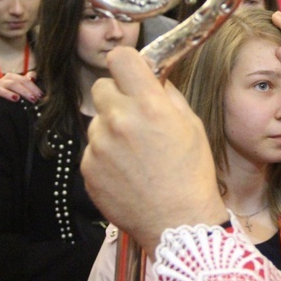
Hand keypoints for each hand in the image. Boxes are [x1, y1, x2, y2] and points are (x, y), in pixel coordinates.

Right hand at [0, 72, 41, 103]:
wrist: (1, 105)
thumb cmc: (15, 93)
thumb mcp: (23, 87)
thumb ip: (30, 81)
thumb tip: (34, 77)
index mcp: (12, 77)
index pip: (24, 80)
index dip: (33, 87)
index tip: (41, 96)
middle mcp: (2, 81)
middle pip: (13, 84)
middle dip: (25, 91)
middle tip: (33, 99)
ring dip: (8, 93)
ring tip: (16, 98)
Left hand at [81, 47, 227, 254]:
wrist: (178, 222)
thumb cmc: (192, 174)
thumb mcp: (193, 126)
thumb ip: (169, 96)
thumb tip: (153, 79)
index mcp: (150, 106)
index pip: (121, 59)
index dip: (128, 63)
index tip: (133, 73)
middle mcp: (120, 120)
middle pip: (102, 87)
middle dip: (118, 96)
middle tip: (136, 116)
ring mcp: (99, 146)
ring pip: (97, 120)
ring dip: (112, 128)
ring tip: (135, 153)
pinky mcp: (87, 168)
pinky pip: (92, 148)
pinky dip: (106, 155)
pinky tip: (127, 171)